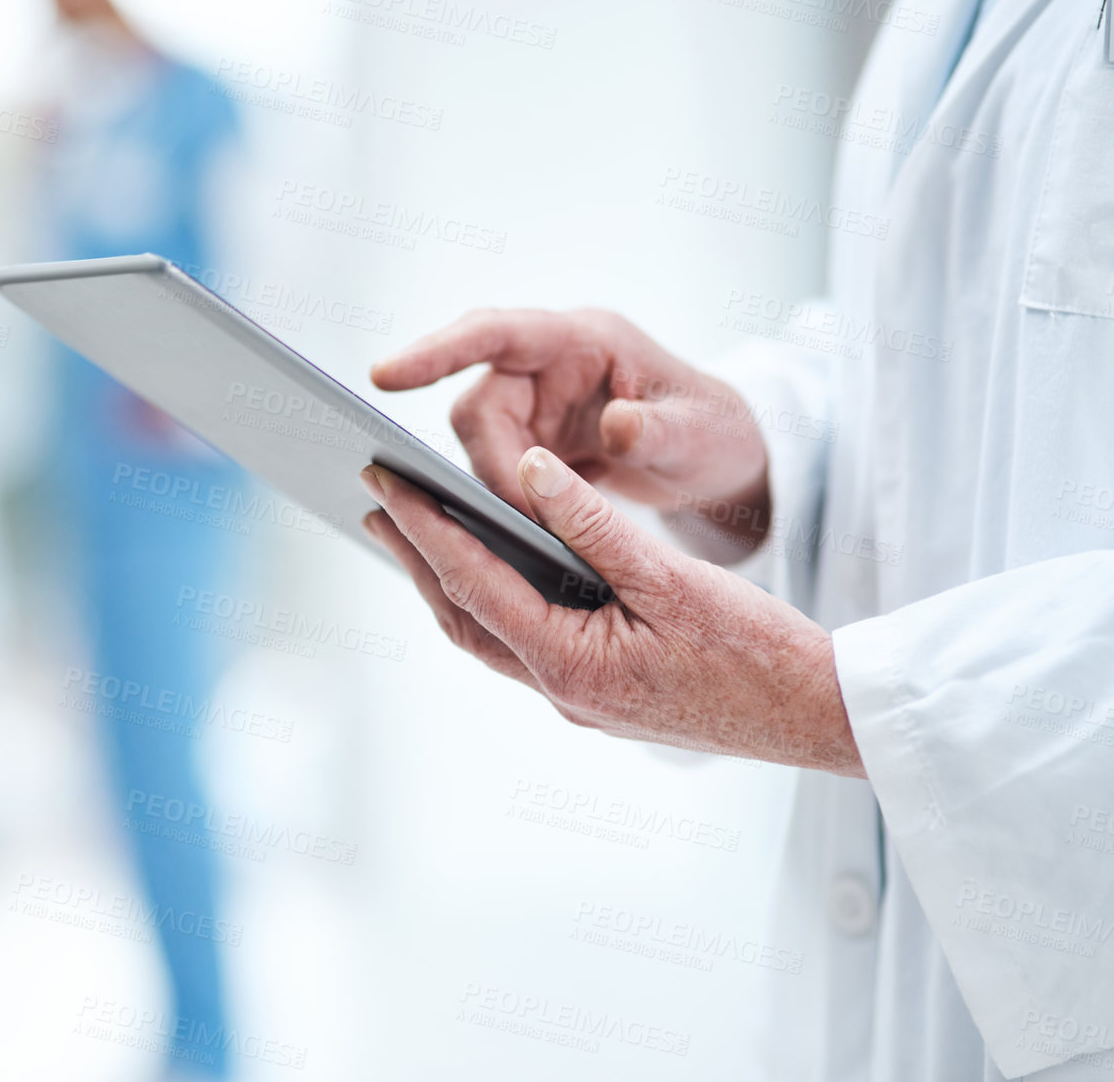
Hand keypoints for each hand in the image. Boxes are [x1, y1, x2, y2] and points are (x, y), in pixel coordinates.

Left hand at [359, 450, 862, 774]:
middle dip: (414, 556)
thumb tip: (527, 472)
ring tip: (411, 528)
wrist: (816, 718)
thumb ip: (593, 525)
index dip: (425, 528)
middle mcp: (560, 691)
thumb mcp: (675, 578)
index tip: (385, 480)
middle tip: (374, 498)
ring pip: (486, 634)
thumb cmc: (759, 652)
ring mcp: (575, 699)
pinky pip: (521, 643)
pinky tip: (489, 567)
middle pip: (461, 616)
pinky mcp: (595, 695)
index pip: (473, 584)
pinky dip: (491, 601)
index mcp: (571, 665)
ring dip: (445, 581)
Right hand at [371, 308, 770, 558]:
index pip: (493, 334)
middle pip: (477, 407)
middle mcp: (547, 366)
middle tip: (525, 518)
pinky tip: (529, 531)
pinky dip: (506, 503)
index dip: (435, 352)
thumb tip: (616, 427)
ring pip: (479, 447)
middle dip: (490, 466)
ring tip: (539, 529)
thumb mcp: (698, 433)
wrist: (718, 458)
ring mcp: (536, 405)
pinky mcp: (532, 443)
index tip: (385, 375)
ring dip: (498, 489)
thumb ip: (657, 430)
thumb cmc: (714, 431)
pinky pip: (495, 471)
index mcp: (581, 340)